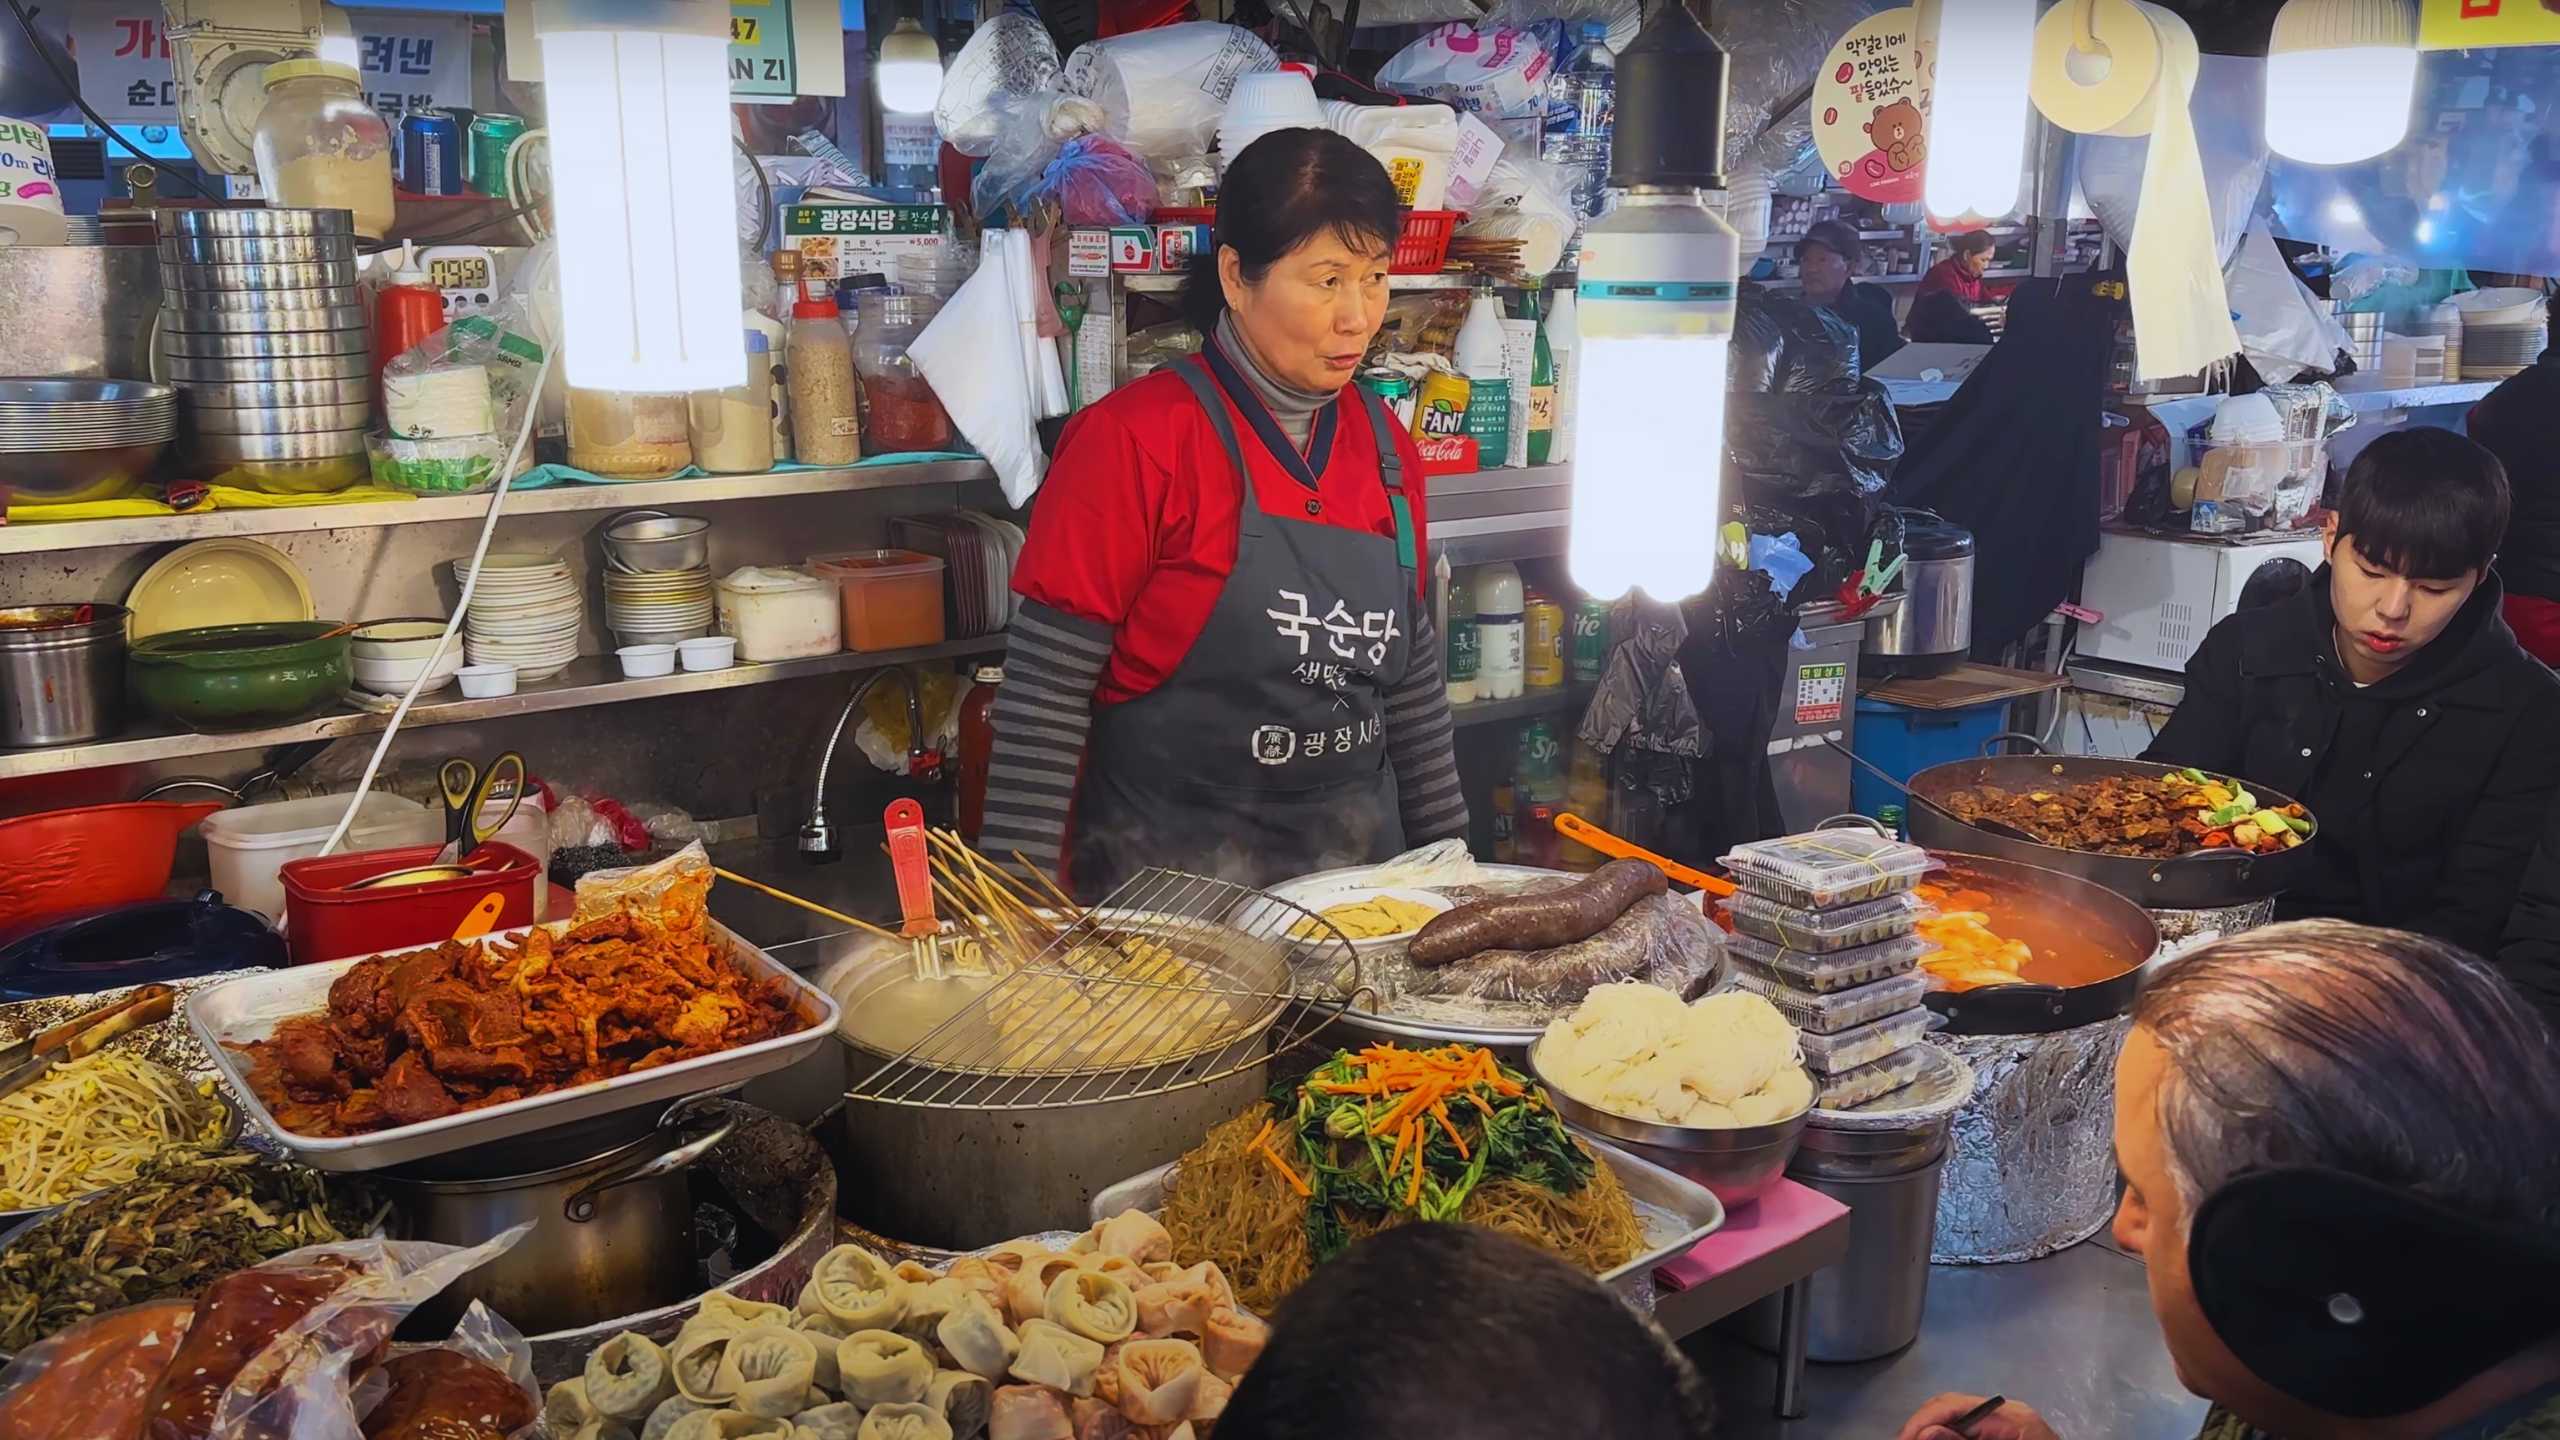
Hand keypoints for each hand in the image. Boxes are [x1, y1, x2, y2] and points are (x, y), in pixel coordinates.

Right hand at [1894, 1393, 2062, 1439]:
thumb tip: (1928, 1432)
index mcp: (2010, 1416)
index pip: (1953, 1406)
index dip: (1922, 1421)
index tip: (1903, 1439)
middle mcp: (2008, 1411)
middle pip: (1951, 1404)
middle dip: (1921, 1423)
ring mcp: (2009, 1419)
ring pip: (1957, 1413)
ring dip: (1931, 1427)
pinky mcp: (2007, 1431)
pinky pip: (1970, 1424)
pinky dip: (1950, 1432)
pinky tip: (1935, 1439)